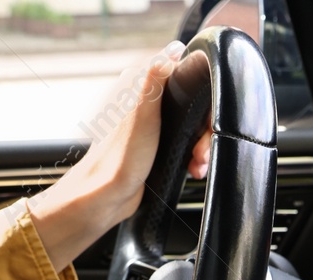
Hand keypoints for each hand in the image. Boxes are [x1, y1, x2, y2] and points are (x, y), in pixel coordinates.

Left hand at [27, 41, 213, 272]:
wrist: (108, 196)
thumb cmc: (120, 157)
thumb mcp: (142, 111)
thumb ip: (156, 77)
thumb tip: (174, 49)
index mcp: (139, 86)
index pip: (182, 71)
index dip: (201, 91)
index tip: (204, 115)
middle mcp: (146, 102)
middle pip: (192, 103)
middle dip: (203, 127)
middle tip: (200, 147)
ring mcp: (154, 124)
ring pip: (192, 126)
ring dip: (201, 146)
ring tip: (198, 162)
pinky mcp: (159, 145)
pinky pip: (187, 144)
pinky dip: (194, 156)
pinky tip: (193, 167)